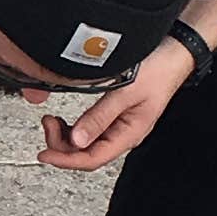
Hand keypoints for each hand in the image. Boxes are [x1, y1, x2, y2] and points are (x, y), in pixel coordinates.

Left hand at [37, 38, 194, 170]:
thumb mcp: (125, 92)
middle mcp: (122, 135)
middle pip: (86, 153)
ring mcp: (117, 126)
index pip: (93, 158)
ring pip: (84, 143)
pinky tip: (62, 120)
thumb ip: (100, 117)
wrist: (172, 55)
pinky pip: (88, 130)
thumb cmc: (157, 71)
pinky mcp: (112, 116)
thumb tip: (77, 140)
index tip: (44, 155)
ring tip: (52, 120)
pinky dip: (71, 128)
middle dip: (62, 145)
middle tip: (47, 124)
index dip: (66, 160)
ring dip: (65, 136)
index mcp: (129, 134)